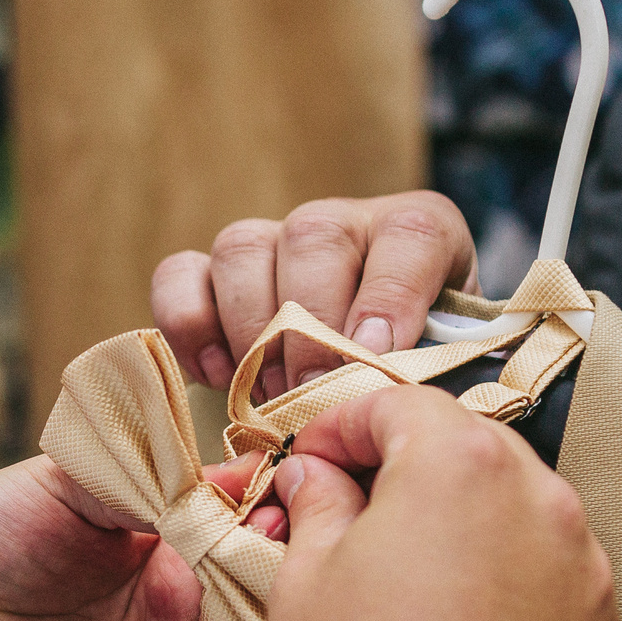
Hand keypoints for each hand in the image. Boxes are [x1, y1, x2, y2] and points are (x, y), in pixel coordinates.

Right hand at [152, 192, 477, 399]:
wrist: (367, 376)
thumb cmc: (412, 376)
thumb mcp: (441, 368)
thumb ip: (430, 371)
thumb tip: (396, 396)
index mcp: (416, 233)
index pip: (410, 236)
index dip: (390, 293)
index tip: (376, 351)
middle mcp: (341, 223)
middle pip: (313, 240)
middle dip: (309, 327)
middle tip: (311, 394)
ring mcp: (272, 241)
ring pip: (243, 248)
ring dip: (252, 330)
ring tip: (271, 395)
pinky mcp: (212, 269)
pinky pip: (180, 273)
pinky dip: (190, 326)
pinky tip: (218, 375)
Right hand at [265, 386, 619, 620]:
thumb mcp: (305, 582)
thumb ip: (317, 506)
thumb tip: (318, 480)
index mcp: (461, 465)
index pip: (397, 404)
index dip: (341, 426)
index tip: (314, 460)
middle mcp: (540, 499)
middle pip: (465, 448)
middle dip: (404, 468)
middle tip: (347, 513)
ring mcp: (582, 565)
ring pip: (510, 510)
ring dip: (457, 523)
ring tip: (400, 580)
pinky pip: (544, 573)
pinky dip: (500, 580)